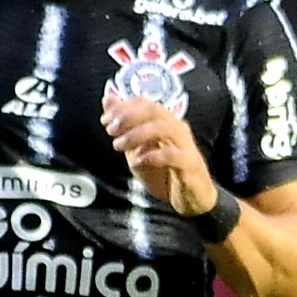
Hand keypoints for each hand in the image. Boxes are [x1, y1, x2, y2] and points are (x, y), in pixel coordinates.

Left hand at [100, 87, 218, 215]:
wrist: (191, 198)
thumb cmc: (165, 172)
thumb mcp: (137, 147)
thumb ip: (125, 124)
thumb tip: (108, 98)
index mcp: (165, 121)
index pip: (144, 102)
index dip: (122, 107)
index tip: (105, 120)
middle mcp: (177, 128)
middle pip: (153, 110)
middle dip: (128, 117)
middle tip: (111, 131)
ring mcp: (185, 145)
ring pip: (162, 127)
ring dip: (136, 134)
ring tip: (119, 146)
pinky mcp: (190, 164)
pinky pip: (172, 154)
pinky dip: (151, 157)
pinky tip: (137, 164)